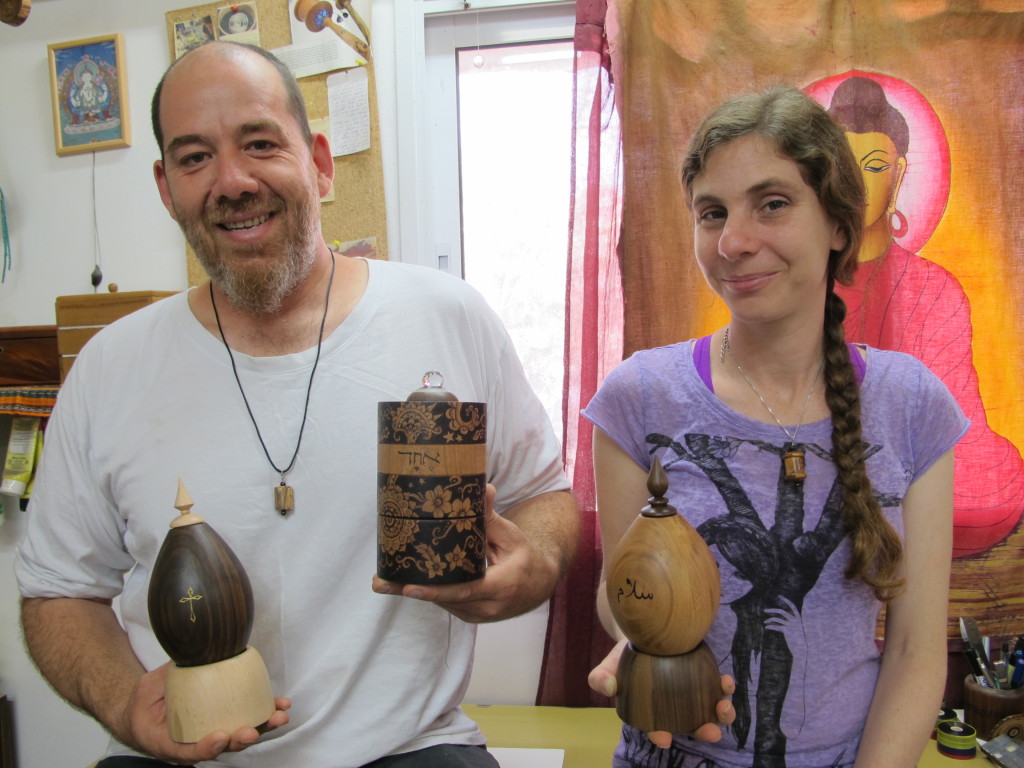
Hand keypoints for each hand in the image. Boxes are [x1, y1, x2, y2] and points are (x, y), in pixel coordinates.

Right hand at [121, 663, 290, 761]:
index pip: (189, 751)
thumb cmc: (146, 702)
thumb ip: (166, 677)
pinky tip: (281, 705)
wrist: (147, 710)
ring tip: (279, 717)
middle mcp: (197, 742)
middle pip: (223, 746)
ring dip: (262, 727)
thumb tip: (186, 649)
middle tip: (251, 731)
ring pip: (240, 735)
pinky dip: (265, 712)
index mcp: (172, 743)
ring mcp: (215, 731)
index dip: (206, 748)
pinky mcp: (229, 718)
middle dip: (241, 739)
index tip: (219, 737)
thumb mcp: (148, 689)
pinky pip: (248, 718)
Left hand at [372, 485, 560, 622]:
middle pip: (444, 600)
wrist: (539, 585)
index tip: (408, 588)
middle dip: (411, 591)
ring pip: (442, 603)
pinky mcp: (471, 615)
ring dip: (414, 592)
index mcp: (501, 586)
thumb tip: (484, 488)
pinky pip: (446, 603)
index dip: (435, 591)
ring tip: (384, 581)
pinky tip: (404, 582)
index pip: (463, 591)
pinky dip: (428, 592)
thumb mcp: (512, 536)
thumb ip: (491, 517)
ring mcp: (478, 614)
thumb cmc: (525, 558)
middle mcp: (488, 606)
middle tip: (380, 583)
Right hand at [588, 639, 735, 747]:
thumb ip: (601, 677)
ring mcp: (693, 693)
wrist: (644, 629)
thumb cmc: (625, 654)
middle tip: (710, 731)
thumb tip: (608, 688)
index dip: (660, 735)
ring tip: (723, 707)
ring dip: (721, 714)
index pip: (656, 728)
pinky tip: (724, 681)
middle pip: (691, 725)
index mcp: (652, 712)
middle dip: (703, 731)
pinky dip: (724, 688)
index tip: (664, 736)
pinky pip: (718, 687)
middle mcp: (675, 708)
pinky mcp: (705, 677)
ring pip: (710, 711)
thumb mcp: (609, 663)